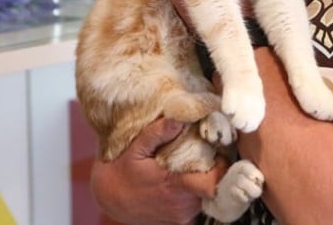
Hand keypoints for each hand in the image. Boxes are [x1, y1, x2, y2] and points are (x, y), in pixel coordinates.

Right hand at [91, 116, 225, 224]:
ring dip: (203, 180)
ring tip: (194, 164)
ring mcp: (182, 215)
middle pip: (214, 186)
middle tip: (208, 152)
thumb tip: (178, 118)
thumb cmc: (122, 172)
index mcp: (176, 184)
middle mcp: (183, 204)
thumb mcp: (135, 148)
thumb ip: (157, 133)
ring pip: (206, 196)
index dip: (222, 167)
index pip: (214, 182)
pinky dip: (196, 193)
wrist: (110, 198)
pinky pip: (197, 205)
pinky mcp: (179, 221)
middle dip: (213, 169)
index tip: (220, 151)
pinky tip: (186, 179)